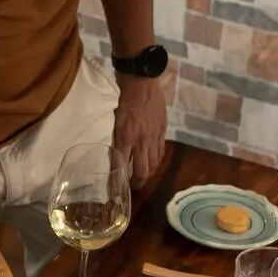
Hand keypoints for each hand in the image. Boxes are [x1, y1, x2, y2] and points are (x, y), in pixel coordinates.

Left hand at [112, 74, 167, 189]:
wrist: (141, 80)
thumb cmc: (122, 98)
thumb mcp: (113, 120)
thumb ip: (116, 139)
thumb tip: (117, 155)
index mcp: (124, 137)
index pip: (120, 167)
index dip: (118, 184)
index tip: (115, 196)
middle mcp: (140, 140)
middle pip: (142, 170)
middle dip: (137, 183)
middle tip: (132, 188)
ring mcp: (154, 136)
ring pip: (153, 163)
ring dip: (148, 174)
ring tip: (142, 178)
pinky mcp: (163, 130)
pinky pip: (161, 151)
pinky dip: (157, 160)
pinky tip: (153, 162)